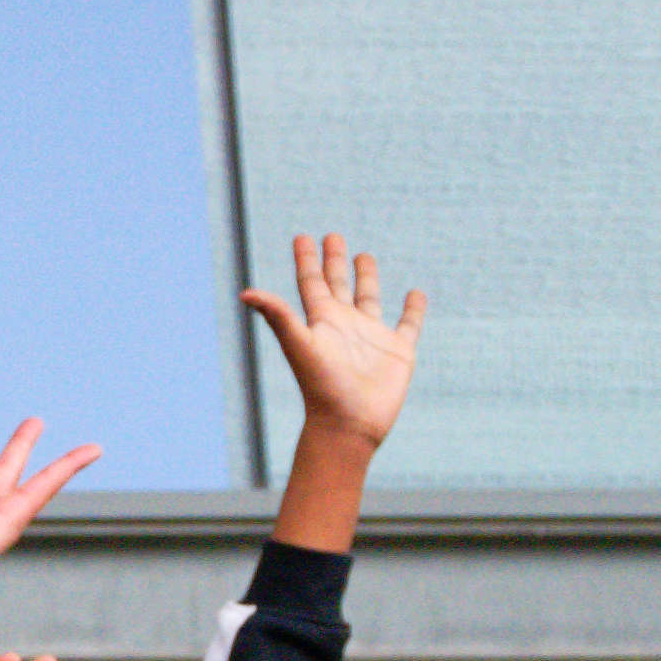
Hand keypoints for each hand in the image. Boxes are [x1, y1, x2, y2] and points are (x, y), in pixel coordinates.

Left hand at [245, 236, 421, 461]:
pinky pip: (408, 324)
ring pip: (369, 298)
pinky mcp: (398, 350)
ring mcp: (371, 336)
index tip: (303, 236)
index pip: (311, 282)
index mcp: (321, 321)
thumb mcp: (299, 344)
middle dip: (334, 260)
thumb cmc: (321, 386)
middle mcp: (344, 325)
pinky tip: (416, 293)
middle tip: (332, 236)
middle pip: (337, 284)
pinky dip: (413, 309)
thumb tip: (244, 292)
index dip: (307, 259)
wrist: (348, 424)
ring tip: (363, 256)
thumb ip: (278, 316)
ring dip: (366, 278)